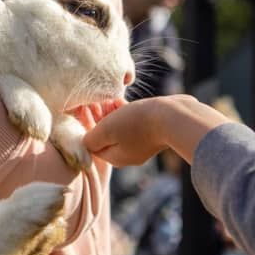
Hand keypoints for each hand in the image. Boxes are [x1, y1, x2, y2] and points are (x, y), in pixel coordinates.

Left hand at [84, 94, 229, 166]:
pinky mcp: (151, 132)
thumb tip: (84, 143)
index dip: (84, 127)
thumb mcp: (106, 130)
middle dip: (96, 119)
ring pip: (118, 128)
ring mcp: (141, 144)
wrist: (174, 117)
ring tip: (102, 96)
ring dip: (108, 113)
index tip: (80, 110)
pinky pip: (132, 122)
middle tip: (89, 101)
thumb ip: (91, 138)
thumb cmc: (137, 123)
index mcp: (115, 158)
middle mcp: (128, 154)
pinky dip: (123, 112)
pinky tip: (118, 98)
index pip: (93, 145)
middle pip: (105, 136)